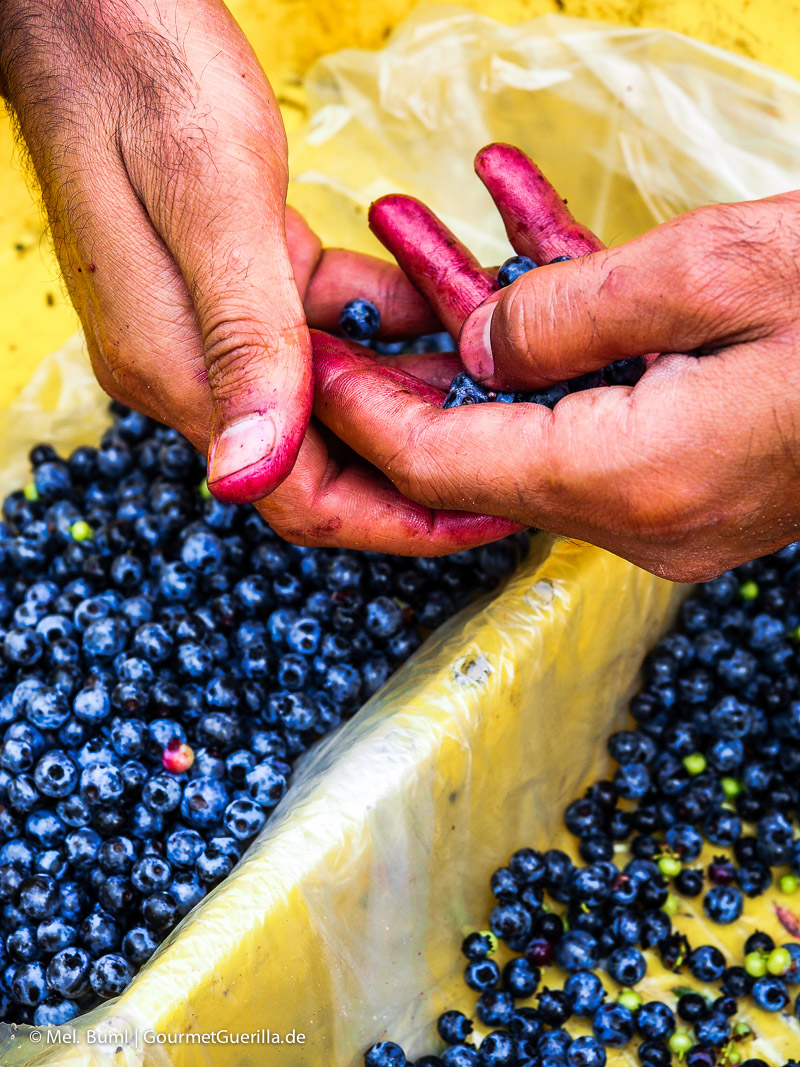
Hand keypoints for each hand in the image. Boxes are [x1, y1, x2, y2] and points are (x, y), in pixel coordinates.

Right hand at [1, 0, 515, 551]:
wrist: (94, 6)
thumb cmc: (145, 76)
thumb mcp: (213, 203)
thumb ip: (242, 342)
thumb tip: (246, 478)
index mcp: (175, 367)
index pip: (293, 494)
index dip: (397, 518)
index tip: (486, 515)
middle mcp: (194, 364)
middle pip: (321, 458)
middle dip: (420, 462)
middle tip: (515, 451)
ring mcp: (216, 325)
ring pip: (334, 392)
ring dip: (414, 387)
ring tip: (502, 381)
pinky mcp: (242, 282)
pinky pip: (329, 325)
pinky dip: (387, 319)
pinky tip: (444, 300)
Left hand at [308, 143, 799, 579]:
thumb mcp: (714, 274)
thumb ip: (567, 318)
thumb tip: (479, 351)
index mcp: (633, 481)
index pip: (446, 469)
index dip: (370, 414)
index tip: (318, 359)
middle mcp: (642, 515)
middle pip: (483, 441)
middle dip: (418, 351)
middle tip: (357, 280)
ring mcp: (671, 499)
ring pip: (539, 408)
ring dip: (487, 315)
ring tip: (424, 218)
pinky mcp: (696, 467)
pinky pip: (603, 397)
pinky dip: (568, 326)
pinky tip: (527, 228)